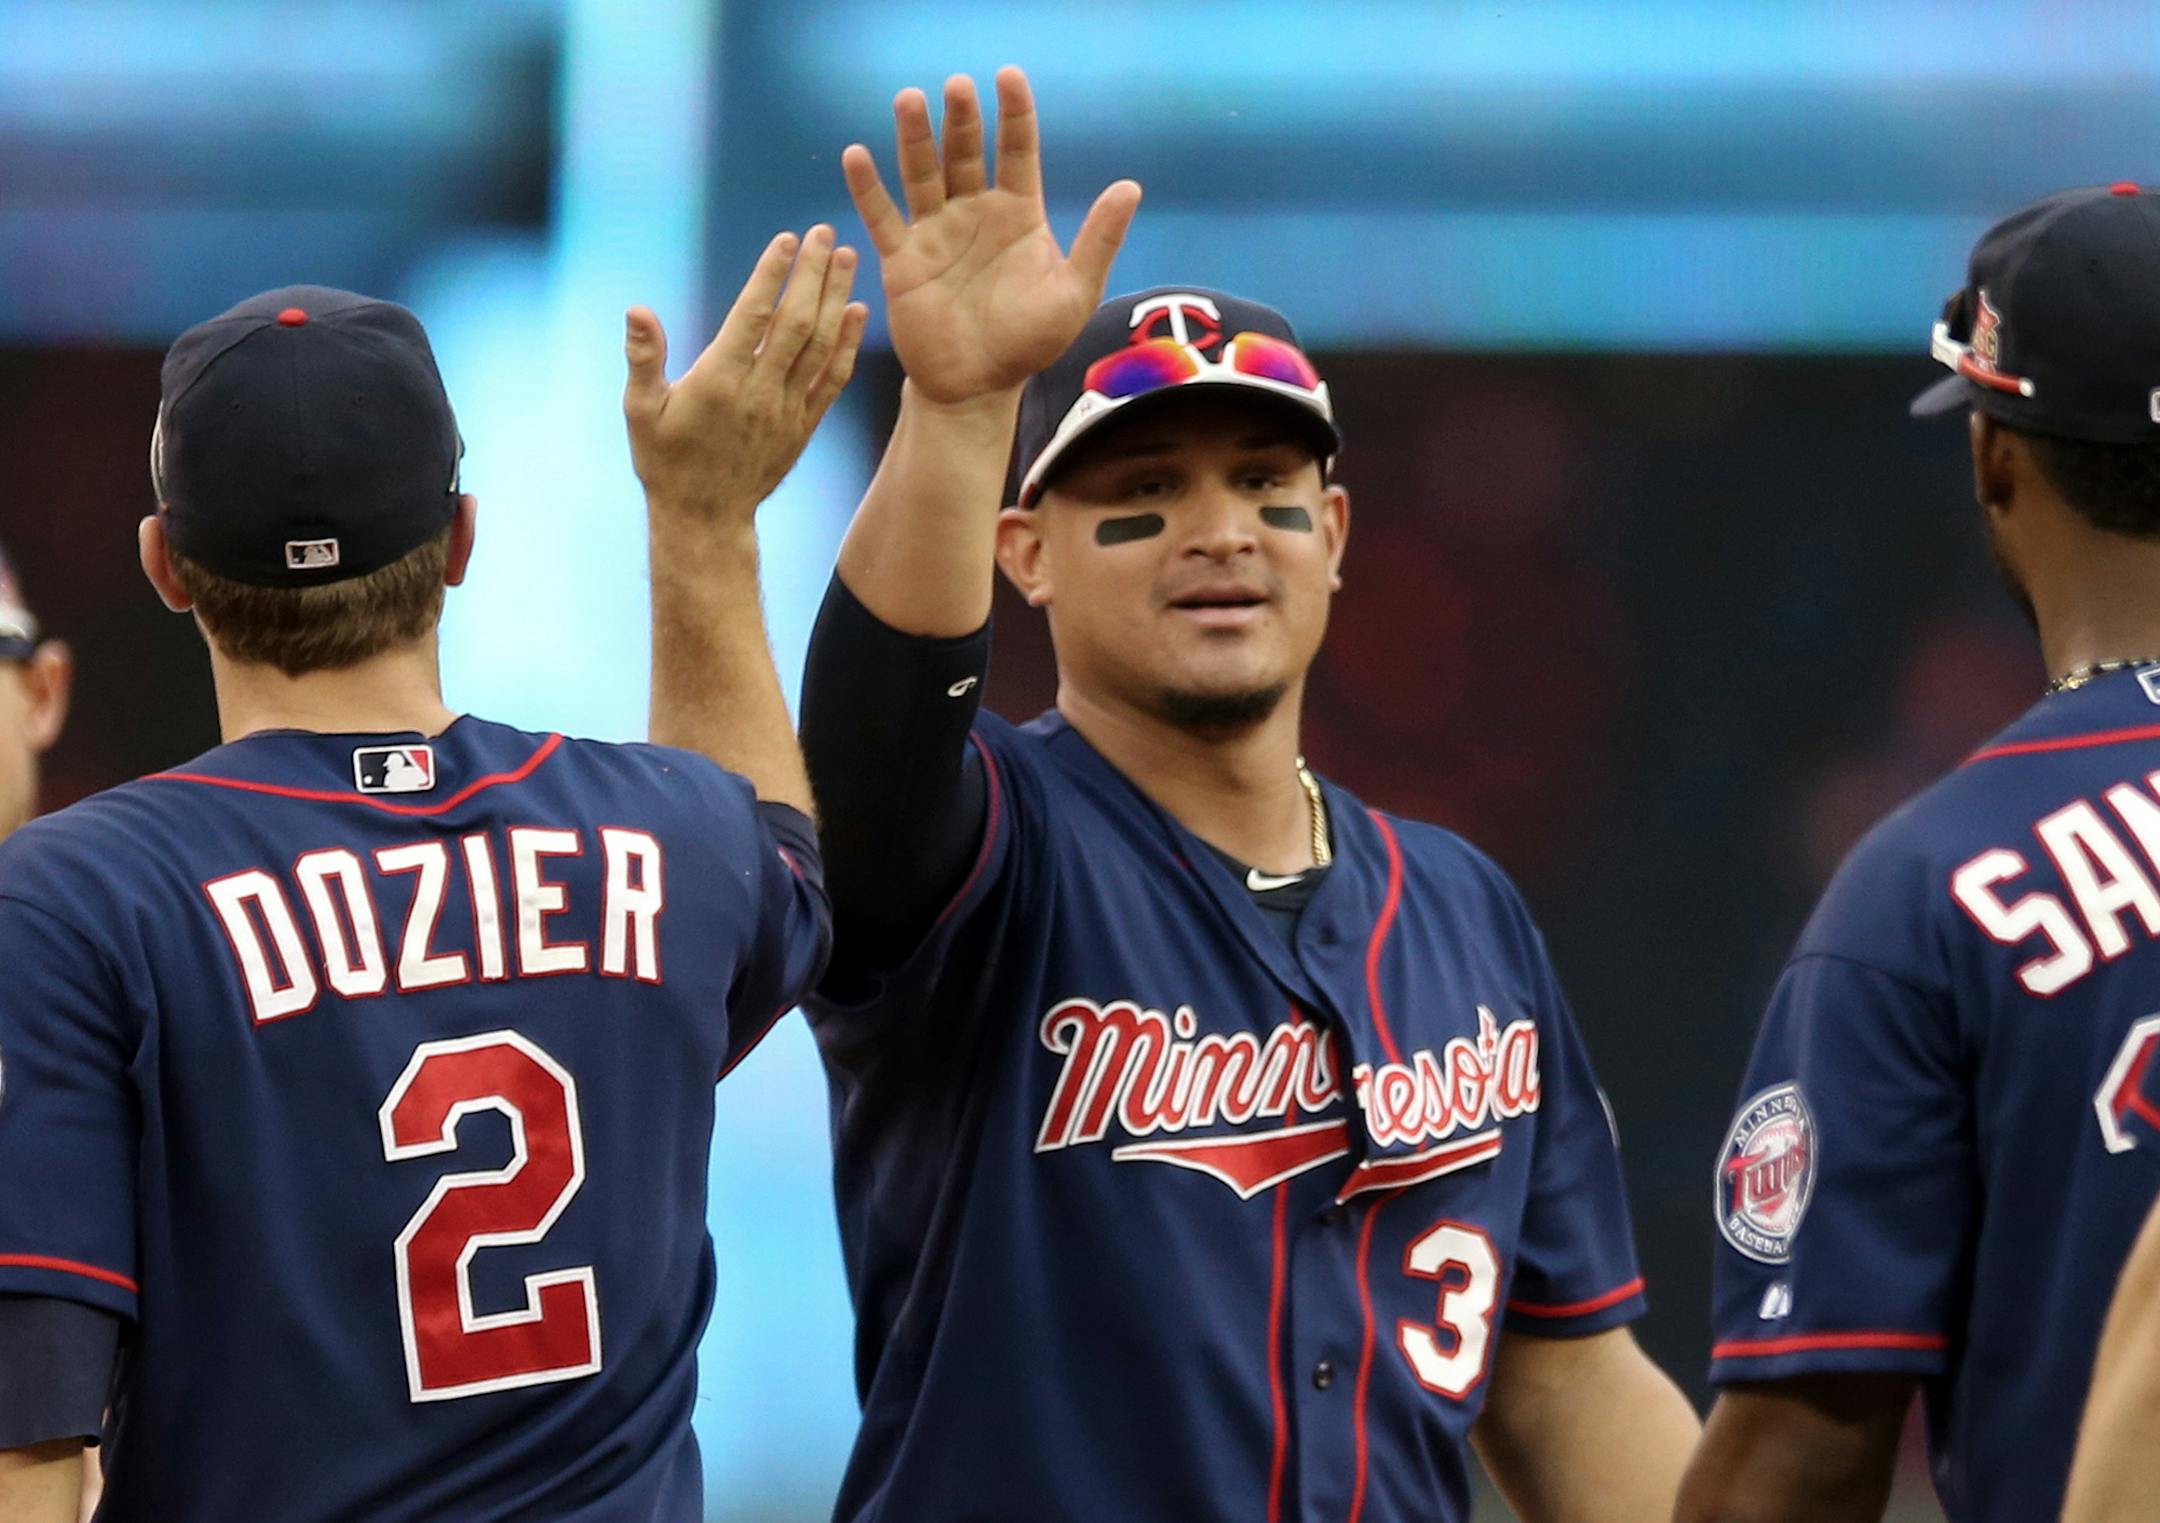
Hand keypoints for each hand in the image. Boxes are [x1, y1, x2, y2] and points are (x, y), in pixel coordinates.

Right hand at [623, 226, 868, 525]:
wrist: (706, 519)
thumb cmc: (666, 462)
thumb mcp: (640, 412)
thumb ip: (643, 358)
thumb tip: (637, 310)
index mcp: (719, 381)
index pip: (753, 316)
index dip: (772, 274)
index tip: (788, 238)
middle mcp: (760, 392)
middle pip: (796, 323)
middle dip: (813, 274)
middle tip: (825, 232)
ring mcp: (787, 410)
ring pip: (820, 346)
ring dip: (837, 298)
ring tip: (847, 256)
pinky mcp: (804, 426)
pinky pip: (832, 380)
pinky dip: (847, 344)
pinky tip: (857, 311)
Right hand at [843, 67, 1140, 405]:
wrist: (978, 387)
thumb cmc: (1029, 342)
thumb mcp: (1074, 293)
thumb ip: (1098, 241)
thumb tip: (1129, 187)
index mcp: (1017, 214)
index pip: (1016, 151)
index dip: (1014, 114)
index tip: (1008, 77)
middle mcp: (974, 213)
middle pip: (965, 153)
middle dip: (961, 119)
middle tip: (957, 86)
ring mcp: (935, 232)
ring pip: (922, 174)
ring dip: (914, 137)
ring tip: (909, 100)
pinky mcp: (902, 259)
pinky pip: (882, 217)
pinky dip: (867, 188)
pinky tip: (856, 155)